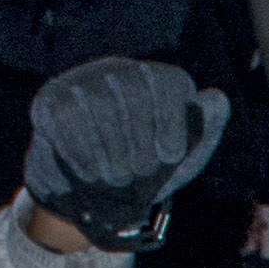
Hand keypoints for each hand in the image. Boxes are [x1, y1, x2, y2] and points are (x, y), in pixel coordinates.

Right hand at [30, 53, 220, 246]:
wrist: (91, 196)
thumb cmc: (144, 174)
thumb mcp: (181, 161)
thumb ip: (202, 132)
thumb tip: (217, 99)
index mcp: (156, 81)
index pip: (168, 83)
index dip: (172, 120)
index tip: (170, 156)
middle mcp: (120, 71)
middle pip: (132, 89)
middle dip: (139, 139)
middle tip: (139, 173)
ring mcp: (84, 81)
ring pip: (99, 101)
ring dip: (110, 149)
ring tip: (116, 178)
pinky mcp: (52, 98)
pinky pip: (66, 115)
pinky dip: (81, 150)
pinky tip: (88, 172)